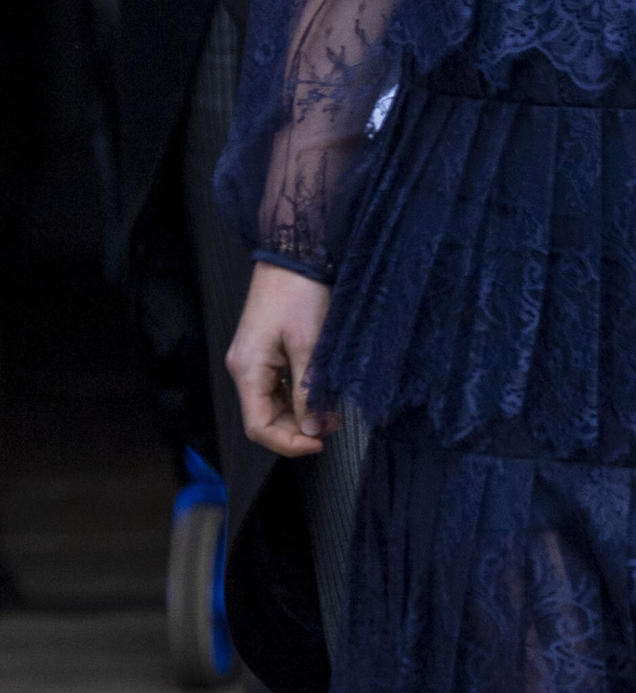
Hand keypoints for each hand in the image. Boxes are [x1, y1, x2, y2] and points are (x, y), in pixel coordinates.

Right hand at [225, 261, 338, 456]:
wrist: (294, 249)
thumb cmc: (300, 293)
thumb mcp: (309, 345)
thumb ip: (308, 391)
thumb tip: (312, 431)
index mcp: (247, 369)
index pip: (260, 426)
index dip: (289, 442)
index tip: (320, 443)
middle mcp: (243, 367)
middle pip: (265, 416)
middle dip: (298, 427)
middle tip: (333, 424)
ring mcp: (252, 357)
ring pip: (272, 401)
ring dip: (300, 411)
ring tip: (331, 409)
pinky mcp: (263, 347)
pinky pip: (276, 383)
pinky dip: (297, 394)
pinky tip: (318, 390)